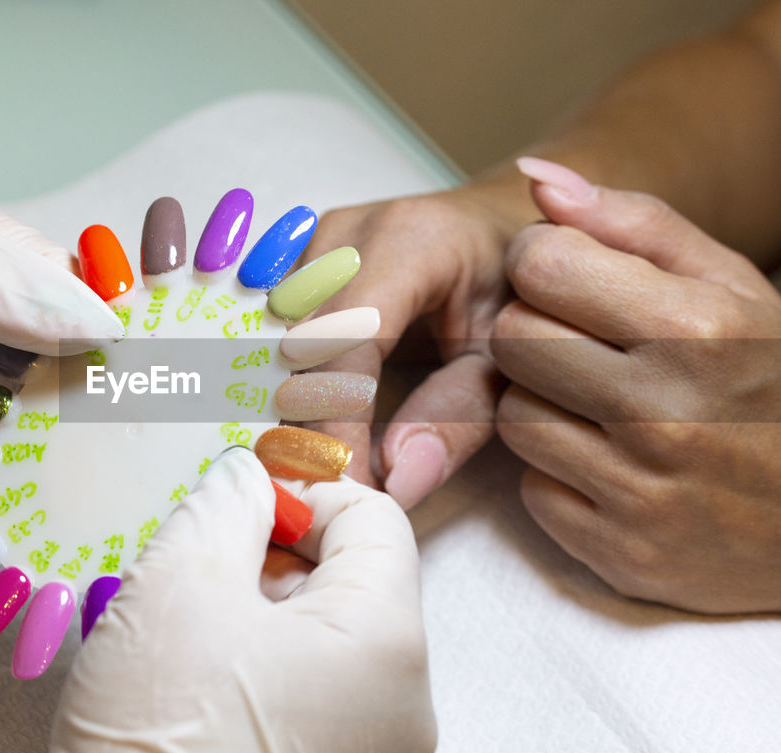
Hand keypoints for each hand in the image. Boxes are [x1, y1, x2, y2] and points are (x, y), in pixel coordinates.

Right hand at [50, 447, 434, 752]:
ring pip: (324, 645)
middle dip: (269, 555)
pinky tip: (190, 690)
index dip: (303, 488)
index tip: (235, 499)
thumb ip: (223, 504)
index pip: (376, 517)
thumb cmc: (161, 738)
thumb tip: (248, 474)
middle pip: (352, 583)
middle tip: (190, 566)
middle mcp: (404, 708)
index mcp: (389, 643)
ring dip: (253, 616)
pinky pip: (309, 702)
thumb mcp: (179, 587)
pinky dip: (255, 674)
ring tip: (178, 635)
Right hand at [298, 183, 531, 505]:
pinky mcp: (296, 263)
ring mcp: (314, 244)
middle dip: (300, 423)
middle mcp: (347, 233)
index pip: (348, 341)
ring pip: (270, 338)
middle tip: (320, 491)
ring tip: (302, 466)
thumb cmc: (512, 292)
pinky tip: (284, 429)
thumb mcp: (507, 358)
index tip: (346, 488)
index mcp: (410, 241)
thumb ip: (460, 419)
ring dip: (279, 406)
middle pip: (296, 340)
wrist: (501, 231)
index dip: (338, 423)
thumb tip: (396, 484)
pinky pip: (267, 331)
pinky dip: (274, 384)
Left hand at [492, 159, 780, 645]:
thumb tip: (536, 178)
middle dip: (535, 331)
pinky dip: (558, 472)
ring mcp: (641, 492)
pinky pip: (531, 488)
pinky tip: (611, 463)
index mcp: (698, 329)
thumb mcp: (736, 285)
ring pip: (510, 416)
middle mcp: (665, 413)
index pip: (541, 268)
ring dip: (541, 404)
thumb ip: (634, 222)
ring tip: (601, 404)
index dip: (540, 264)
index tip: (566, 277)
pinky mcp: (620, 552)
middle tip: (583, 344)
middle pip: (512, 341)